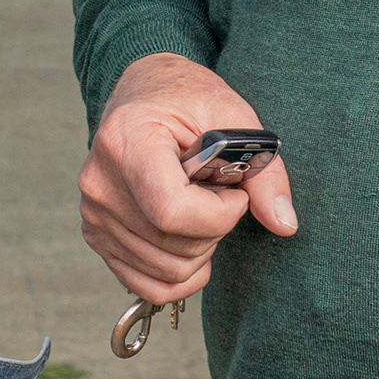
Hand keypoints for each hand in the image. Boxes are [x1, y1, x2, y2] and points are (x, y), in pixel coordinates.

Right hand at [77, 52, 301, 307]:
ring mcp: (94, 215)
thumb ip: (264, 171)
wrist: (144, 93)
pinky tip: (191, 241)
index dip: (220, 213)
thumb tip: (284, 223)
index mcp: (127, 141)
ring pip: (168, 272)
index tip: (234, 190)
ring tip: (199, 206)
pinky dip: (181, 274)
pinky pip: (149, 285)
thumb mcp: (234, 116)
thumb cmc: (187, 99)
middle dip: (215, 228)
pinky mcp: (97, 236)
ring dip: (200, 250)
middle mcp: (101, 183)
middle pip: (174, 246)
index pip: (172, 211)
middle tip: (216, 192)